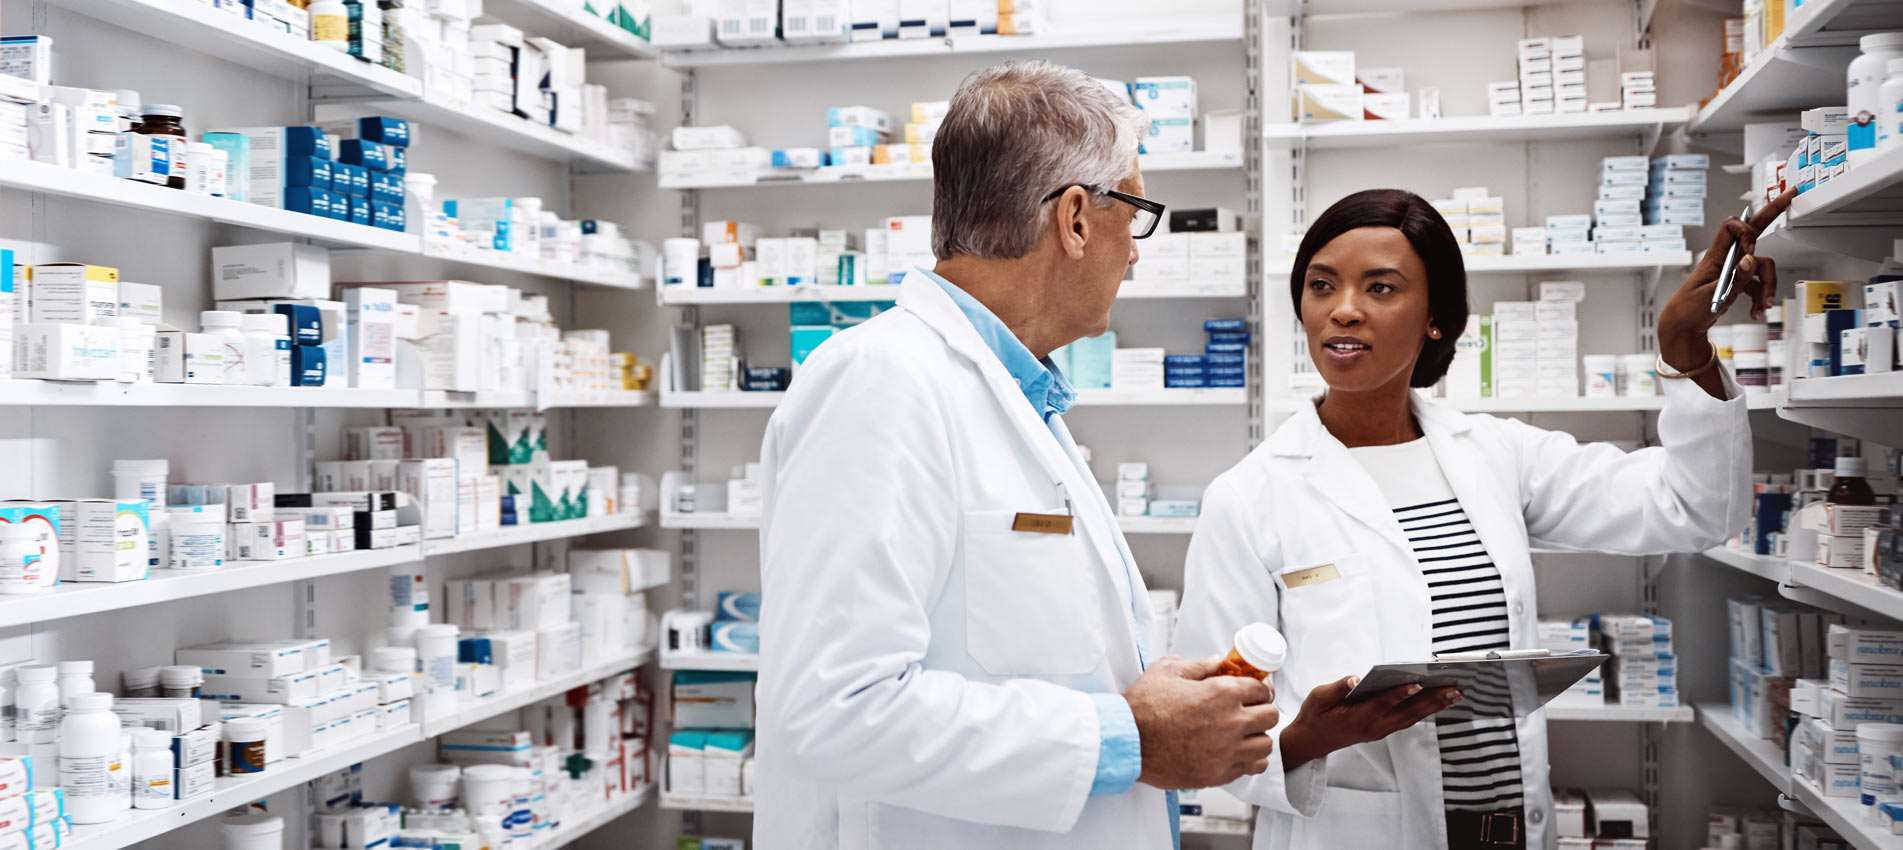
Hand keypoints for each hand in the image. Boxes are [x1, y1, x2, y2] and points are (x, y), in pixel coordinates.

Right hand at [1124, 655, 1279, 789]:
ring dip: (1257, 737)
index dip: (1258, 688)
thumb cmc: (1143, 706)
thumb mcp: (1168, 671)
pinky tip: (1235, 752)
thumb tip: (1218, 662)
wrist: (1126, 741)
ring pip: (1266, 745)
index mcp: (1222, 692)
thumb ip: (1199, 666)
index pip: (1262, 689)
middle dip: (1261, 710)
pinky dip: (1249, 760)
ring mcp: (1227, 750)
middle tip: (1248, 711)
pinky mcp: (1219, 773)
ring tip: (1243, 734)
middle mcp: (1231, 721)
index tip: (1252, 692)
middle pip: (1271, 716)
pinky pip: (1252, 767)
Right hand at [1276, 676, 1460, 771]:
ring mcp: (1380, 730)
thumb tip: (1355, 678)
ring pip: (1412, 717)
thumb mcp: (1318, 698)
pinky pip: (1409, 719)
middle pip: (1406, 713)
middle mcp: (1373, 727)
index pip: (1381, 704)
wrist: (1312, 740)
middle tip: (1453, 688)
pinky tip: (1440, 700)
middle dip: (1431, 700)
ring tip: (1455, 693)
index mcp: (1356, 718)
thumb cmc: (1315, 715)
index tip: (1416, 683)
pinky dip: (1426, 710)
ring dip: (1435, 706)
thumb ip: (1337, 688)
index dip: (1398, 693)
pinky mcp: (1384, 729)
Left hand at [1656, 188, 1795, 379]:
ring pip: (1762, 266)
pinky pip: (1759, 284)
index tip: (1751, 251)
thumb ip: (1734, 278)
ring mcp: (1735, 270)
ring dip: (1767, 285)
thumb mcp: (1711, 295)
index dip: (1746, 232)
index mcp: (1715, 256)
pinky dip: (1761, 297)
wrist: (1684, 326)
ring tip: (1763, 304)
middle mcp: (1727, 259)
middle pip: (1752, 231)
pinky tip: (1756, 310)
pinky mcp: (1740, 282)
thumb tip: (1750, 260)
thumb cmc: (1689, 309)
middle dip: (1771, 212)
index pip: (1731, 227)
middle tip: (1789, 195)